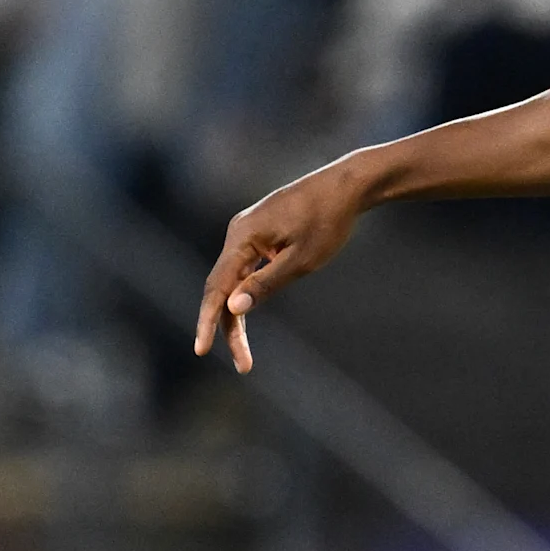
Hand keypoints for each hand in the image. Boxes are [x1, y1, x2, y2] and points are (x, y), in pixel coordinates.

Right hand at [194, 163, 368, 371]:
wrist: (347, 185)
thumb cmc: (328, 220)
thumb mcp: (302, 260)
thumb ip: (266, 284)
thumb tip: (233, 309)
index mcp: (242, 236)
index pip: (217, 286)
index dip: (208, 320)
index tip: (201, 349)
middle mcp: (238, 232)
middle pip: (223, 286)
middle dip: (228, 327)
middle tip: (243, 364)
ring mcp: (247, 232)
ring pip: (233, 280)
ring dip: (237, 315)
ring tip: (245, 355)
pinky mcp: (260, 234)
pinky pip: (245, 269)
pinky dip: (246, 294)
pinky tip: (248, 316)